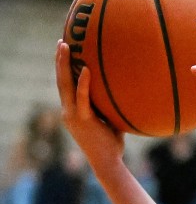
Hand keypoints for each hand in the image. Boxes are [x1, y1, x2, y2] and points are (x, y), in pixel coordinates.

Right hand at [55, 41, 125, 167]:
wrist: (108, 162)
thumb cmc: (112, 144)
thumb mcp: (111, 120)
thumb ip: (111, 107)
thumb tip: (127, 91)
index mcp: (73, 110)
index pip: (66, 85)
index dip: (64, 68)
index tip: (65, 50)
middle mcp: (69, 111)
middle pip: (61, 81)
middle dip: (60, 61)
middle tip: (62, 41)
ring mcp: (73, 115)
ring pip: (65, 85)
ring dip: (64, 65)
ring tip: (65, 47)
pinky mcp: (82, 120)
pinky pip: (82, 99)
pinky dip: (84, 84)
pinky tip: (87, 69)